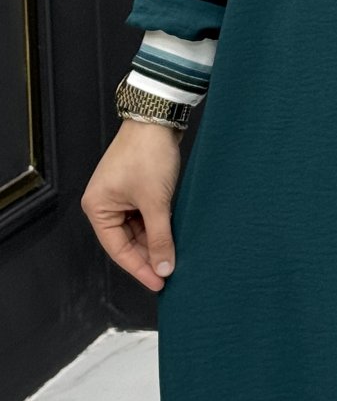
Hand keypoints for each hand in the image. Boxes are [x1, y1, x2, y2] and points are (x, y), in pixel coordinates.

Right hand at [80, 119, 183, 291]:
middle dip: (149, 255)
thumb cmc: (149, 154)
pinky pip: (144, 214)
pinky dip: (157, 225)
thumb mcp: (155, 201)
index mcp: (97, 208)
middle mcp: (104, 203)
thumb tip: (164, 267)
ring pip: (138, 228)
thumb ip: (161, 237)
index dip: (140, 268)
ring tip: (174, 255)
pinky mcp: (135, 186)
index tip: (159, 282)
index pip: (118, 249)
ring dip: (155, 240)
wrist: (158, 117)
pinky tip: (172, 234)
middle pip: (127, 240)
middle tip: (170, 271)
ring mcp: (120, 194)